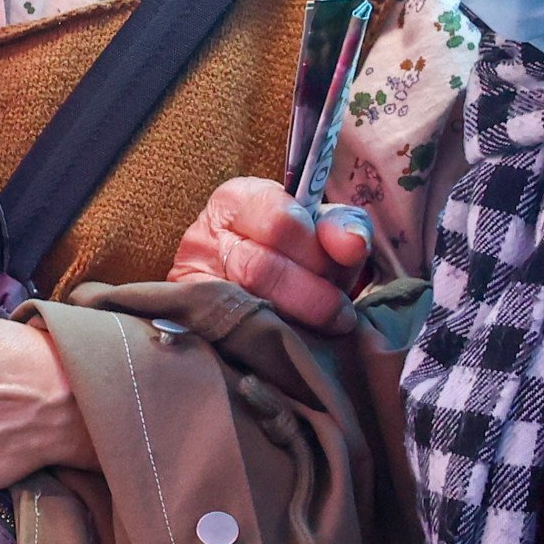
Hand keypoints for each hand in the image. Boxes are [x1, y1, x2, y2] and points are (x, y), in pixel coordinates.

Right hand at [171, 176, 368, 333]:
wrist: (249, 292)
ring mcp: (191, 282)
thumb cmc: (291, 253)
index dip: (318, 248)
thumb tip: (353, 243)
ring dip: (296, 321)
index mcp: (236, 201)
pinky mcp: (190, 321)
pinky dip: (270, 342)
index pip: (279, 221)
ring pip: (247, 307)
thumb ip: (341, 227)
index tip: (348, 261)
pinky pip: (233, 337)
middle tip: (340, 313)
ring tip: (323, 329)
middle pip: (262, 268)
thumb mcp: (318, 229)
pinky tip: (291, 342)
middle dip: (312, 293)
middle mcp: (204, 237)